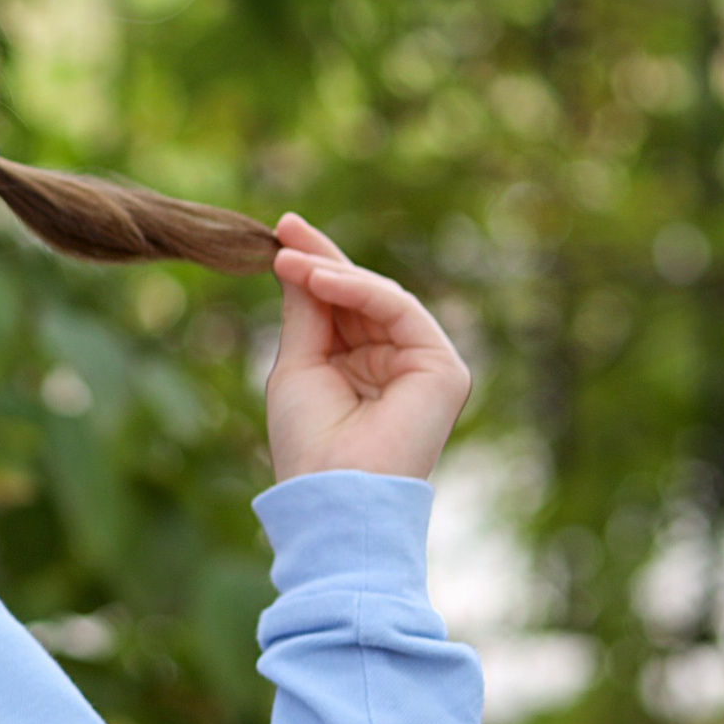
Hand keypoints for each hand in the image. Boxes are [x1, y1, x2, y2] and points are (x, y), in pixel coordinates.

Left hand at [263, 213, 470, 482]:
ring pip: (381, 297)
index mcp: (366, 366)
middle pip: (363, 295)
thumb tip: (295, 258)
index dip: (315, 267)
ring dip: (331, 271)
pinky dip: (358, 290)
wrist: (332, 494)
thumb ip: (306, 311)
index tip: (280, 234)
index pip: (344, 306)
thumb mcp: (299, 364)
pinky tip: (318, 278)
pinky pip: (400, 310)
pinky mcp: (444, 369)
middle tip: (284, 228)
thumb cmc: (308, 443)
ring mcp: (425, 364)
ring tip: (287, 258)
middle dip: (322, 259)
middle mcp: (399, 362)